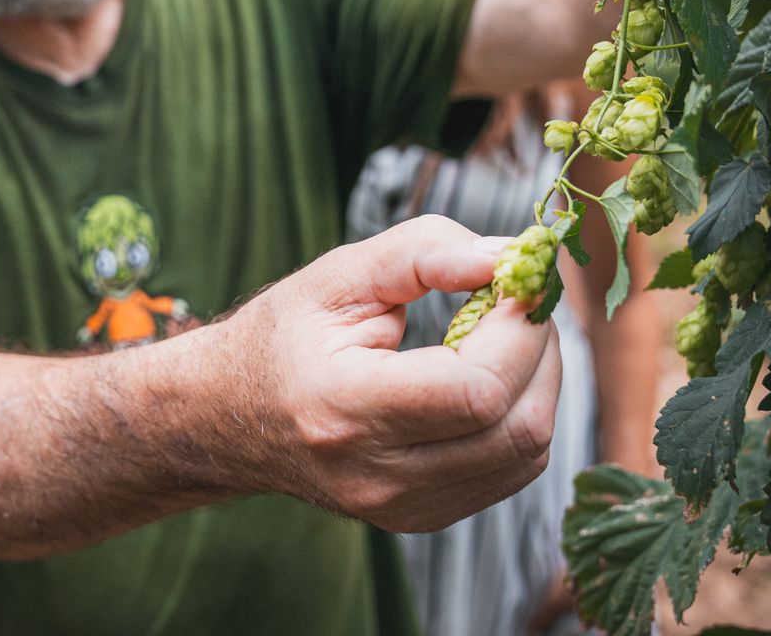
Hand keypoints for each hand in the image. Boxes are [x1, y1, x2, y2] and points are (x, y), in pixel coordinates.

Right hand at [223, 215, 562, 533]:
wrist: (230, 418)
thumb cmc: (284, 337)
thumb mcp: (337, 275)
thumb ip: (422, 253)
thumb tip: (506, 257)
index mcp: (345, 407)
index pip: (475, 391)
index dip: (517, 331)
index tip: (516, 279)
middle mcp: (377, 475)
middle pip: (515, 427)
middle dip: (539, 350)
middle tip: (519, 298)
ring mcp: (402, 507)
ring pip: (526, 454)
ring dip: (539, 382)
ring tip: (506, 331)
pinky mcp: (422, 517)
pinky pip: (511, 472)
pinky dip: (521, 414)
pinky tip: (492, 373)